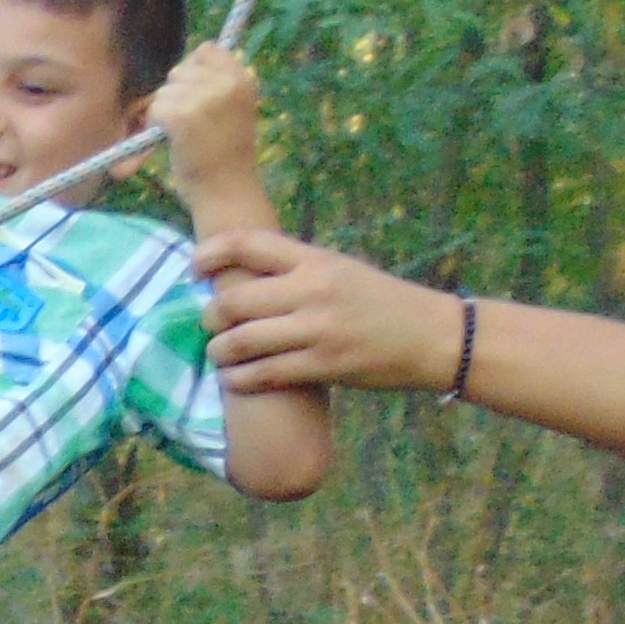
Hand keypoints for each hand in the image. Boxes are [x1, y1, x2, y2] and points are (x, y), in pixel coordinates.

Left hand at [141, 39, 258, 171]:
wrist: (227, 192)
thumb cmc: (227, 155)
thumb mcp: (236, 110)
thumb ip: (220, 85)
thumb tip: (192, 60)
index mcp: (244, 79)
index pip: (207, 50)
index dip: (194, 69)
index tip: (196, 94)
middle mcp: (227, 84)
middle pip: (181, 69)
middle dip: (178, 93)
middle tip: (191, 123)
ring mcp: (204, 99)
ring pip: (166, 90)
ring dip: (166, 110)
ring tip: (185, 135)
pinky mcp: (182, 116)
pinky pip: (156, 107)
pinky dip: (156, 124)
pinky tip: (171, 140)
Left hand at [194, 228, 461, 397]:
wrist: (431, 335)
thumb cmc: (380, 302)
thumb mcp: (340, 270)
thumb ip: (295, 271)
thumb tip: (241, 278)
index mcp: (315, 259)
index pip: (248, 243)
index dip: (210, 253)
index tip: (194, 267)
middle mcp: (312, 290)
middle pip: (233, 300)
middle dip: (209, 316)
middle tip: (208, 324)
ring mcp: (317, 330)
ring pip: (241, 342)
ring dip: (219, 351)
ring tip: (218, 355)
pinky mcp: (323, 365)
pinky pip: (264, 374)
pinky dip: (240, 379)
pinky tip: (235, 380)